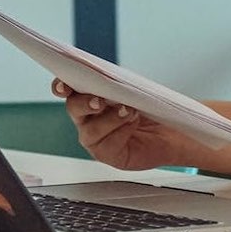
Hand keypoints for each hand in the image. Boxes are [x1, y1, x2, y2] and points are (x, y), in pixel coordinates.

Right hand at [53, 79, 194, 170]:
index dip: (61, 87)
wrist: (169, 129)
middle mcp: (87, 118)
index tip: (64, 86)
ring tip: (129, 111)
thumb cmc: (147, 107)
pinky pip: (108, 145)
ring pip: (91, 130)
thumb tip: (108, 77)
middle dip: (85, 103)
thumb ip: (115, 84)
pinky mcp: (107, 154)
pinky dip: (123, 131)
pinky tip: (134, 124)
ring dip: (111, 118)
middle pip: (73, 108)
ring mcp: (95, 138)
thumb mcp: (131, 89)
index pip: (67, 90)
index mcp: (88, 97)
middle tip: (99, 101)